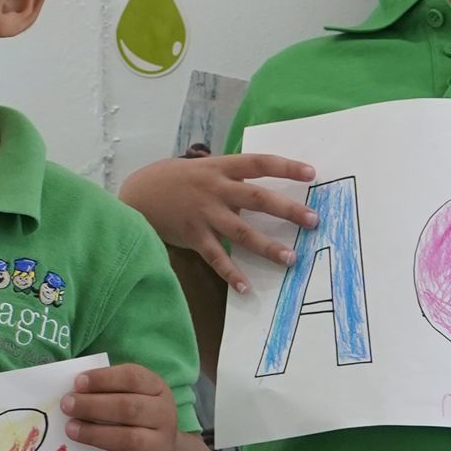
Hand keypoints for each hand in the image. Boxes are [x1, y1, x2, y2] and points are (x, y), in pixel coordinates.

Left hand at [61, 363, 179, 450]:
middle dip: (94, 406)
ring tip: (71, 430)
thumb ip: (105, 390)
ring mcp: (163, 445)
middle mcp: (165, 415)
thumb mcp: (127, 394)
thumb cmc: (133, 415)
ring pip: (131, 440)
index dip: (104, 379)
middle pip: (130, 408)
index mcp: (157, 388)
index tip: (77, 382)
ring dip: (97, 435)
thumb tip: (74, 392)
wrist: (158, 448)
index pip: (133, 378)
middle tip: (67, 405)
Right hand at [120, 152, 316, 295]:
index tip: (312, 173)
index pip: (258, 163)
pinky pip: (215, 257)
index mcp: (220, 168)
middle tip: (313, 220)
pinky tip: (246, 287)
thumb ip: (231, 176)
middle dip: (287, 209)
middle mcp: (214, 189)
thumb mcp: (203, 168)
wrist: (136, 194)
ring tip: (290, 259)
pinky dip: (230, 273)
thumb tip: (264, 185)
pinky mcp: (192, 236)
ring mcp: (203, 213)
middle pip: (256, 198)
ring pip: (241, 231)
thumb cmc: (174, 179)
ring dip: (267, 246)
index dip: (285, 166)